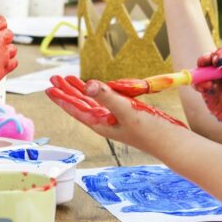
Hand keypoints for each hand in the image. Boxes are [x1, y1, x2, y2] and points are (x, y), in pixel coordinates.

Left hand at [46, 74, 186, 148]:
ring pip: (93, 102)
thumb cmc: (151, 131)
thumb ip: (107, 96)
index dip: (62, 98)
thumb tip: (88, 84)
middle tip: (54, 78)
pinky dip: (100, 93)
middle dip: (67, 91)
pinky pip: (107, 101)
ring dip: (81, 90)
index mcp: (101, 123)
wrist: (173, 143)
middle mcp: (106, 121)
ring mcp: (116, 118)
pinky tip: (97, 87)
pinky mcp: (127, 114)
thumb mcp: (126, 110)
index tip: (49, 89)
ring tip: (69, 79)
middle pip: (81, 104)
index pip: (76, 109)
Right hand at [194, 48, 221, 140]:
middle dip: (204, 60)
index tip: (220, 59)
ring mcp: (219, 86)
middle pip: (208, 61)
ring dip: (200, 76)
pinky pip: (204, 92)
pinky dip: (202, 89)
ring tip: (206, 81)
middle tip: (205, 62)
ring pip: (202, 76)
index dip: (221, 53)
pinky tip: (206, 88)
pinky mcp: (214, 101)